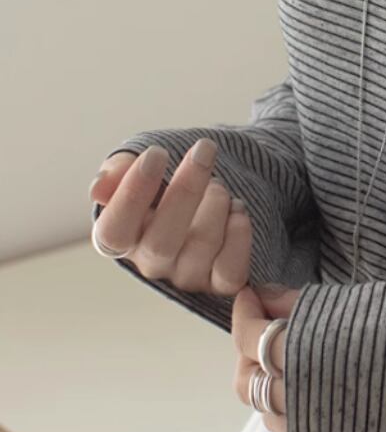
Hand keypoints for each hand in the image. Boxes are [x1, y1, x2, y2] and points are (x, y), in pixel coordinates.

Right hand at [88, 141, 250, 295]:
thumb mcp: (139, 167)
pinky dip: (239, 237)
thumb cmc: (165, 181)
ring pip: (201, 250)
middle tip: (203, 150)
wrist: (208, 190)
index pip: (114, 232)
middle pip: (160, 243)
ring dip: (216, 205)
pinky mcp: (219, 281)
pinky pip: (230, 273)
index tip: (156, 154)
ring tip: (218, 184)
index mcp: (120, 238)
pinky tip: (238, 209)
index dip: (132, 194)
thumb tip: (100, 187)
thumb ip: (118, 172)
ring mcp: (186, 275)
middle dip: (186, 190)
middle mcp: (150, 263)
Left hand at [234, 284, 300, 431]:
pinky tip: (305, 389)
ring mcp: (312, 430)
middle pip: (248, 382)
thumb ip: (300, 304)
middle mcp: (302, 399)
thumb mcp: (354, 305)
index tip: (250, 295)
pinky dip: (287, 408)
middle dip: (248, 353)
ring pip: (265, 411)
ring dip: (266, 383)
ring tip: (288, 359)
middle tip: (264, 326)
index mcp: (310, 358)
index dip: (246, 314)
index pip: (253, 338)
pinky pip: (290, 430)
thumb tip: (263, 296)